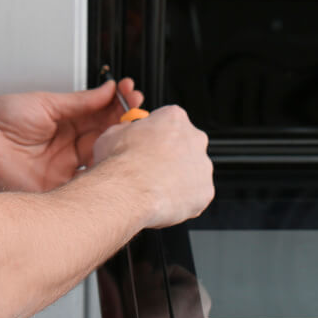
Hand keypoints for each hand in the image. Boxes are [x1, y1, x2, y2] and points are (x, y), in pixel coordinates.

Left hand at [0, 78, 144, 192]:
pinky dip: (101, 176)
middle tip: (138, 110)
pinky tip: (113, 162)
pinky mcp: (57, 187)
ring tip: (132, 132)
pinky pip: (84, 185)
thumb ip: (79, 101)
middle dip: (126, 124)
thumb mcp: (46, 104)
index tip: (132, 95)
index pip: (102, 116)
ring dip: (119, 147)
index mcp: (67, 124)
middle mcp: (70, 147)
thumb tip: (107, 91)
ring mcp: (65, 168)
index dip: (119, 107)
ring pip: (101, 160)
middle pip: (107, 137)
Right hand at [91, 105, 213, 227]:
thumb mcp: (112, 133)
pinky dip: (182, 198)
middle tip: (151, 168)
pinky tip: (163, 200)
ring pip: (191, 171)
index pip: (170, 121)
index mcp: (174, 118)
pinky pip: (195, 194)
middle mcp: (195, 138)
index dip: (156, 134)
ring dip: (177, 178)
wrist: (127, 192)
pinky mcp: (205, 191)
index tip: (148, 143)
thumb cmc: (120, 164)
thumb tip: (126, 133)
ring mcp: (203, 166)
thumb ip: (127, 130)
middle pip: (185, 145)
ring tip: (154, 187)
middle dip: (171, 156)